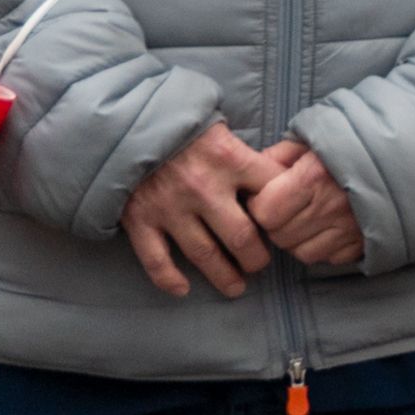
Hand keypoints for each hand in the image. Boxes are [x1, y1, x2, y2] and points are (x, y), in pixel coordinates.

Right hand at [122, 125, 300, 299]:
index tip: (286, 226)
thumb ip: (245, 155)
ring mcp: (171, 208)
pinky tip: (183, 290)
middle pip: (241, 236)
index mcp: (231, 159)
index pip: (271, 190)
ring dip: (223, 275)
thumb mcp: (222, 129)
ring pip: (204, 254)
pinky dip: (169, 279)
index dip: (283, 211)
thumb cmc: (183, 125)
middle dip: (255, 258)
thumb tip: (279, 173)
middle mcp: (204, 187)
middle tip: (260, 266)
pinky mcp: (140, 221)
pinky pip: (157, 260)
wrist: (127, 124)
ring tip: (236, 288)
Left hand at [244, 147, 361, 269]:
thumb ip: (279, 155)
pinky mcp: (364, 243)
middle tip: (288, 206)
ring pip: (301, 252)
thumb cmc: (354, 140)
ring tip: (309, 217)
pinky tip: (330, 226)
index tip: (268, 195)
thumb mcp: (313, 138)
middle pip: (279, 235)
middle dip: (277, 224)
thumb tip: (250, 173)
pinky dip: (324, 247)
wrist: (408, 152)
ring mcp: (349, 228)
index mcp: (314, 176)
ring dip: (298, 239)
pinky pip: (328, 258)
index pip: (264, 211)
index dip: (260, 204)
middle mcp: (331, 206)